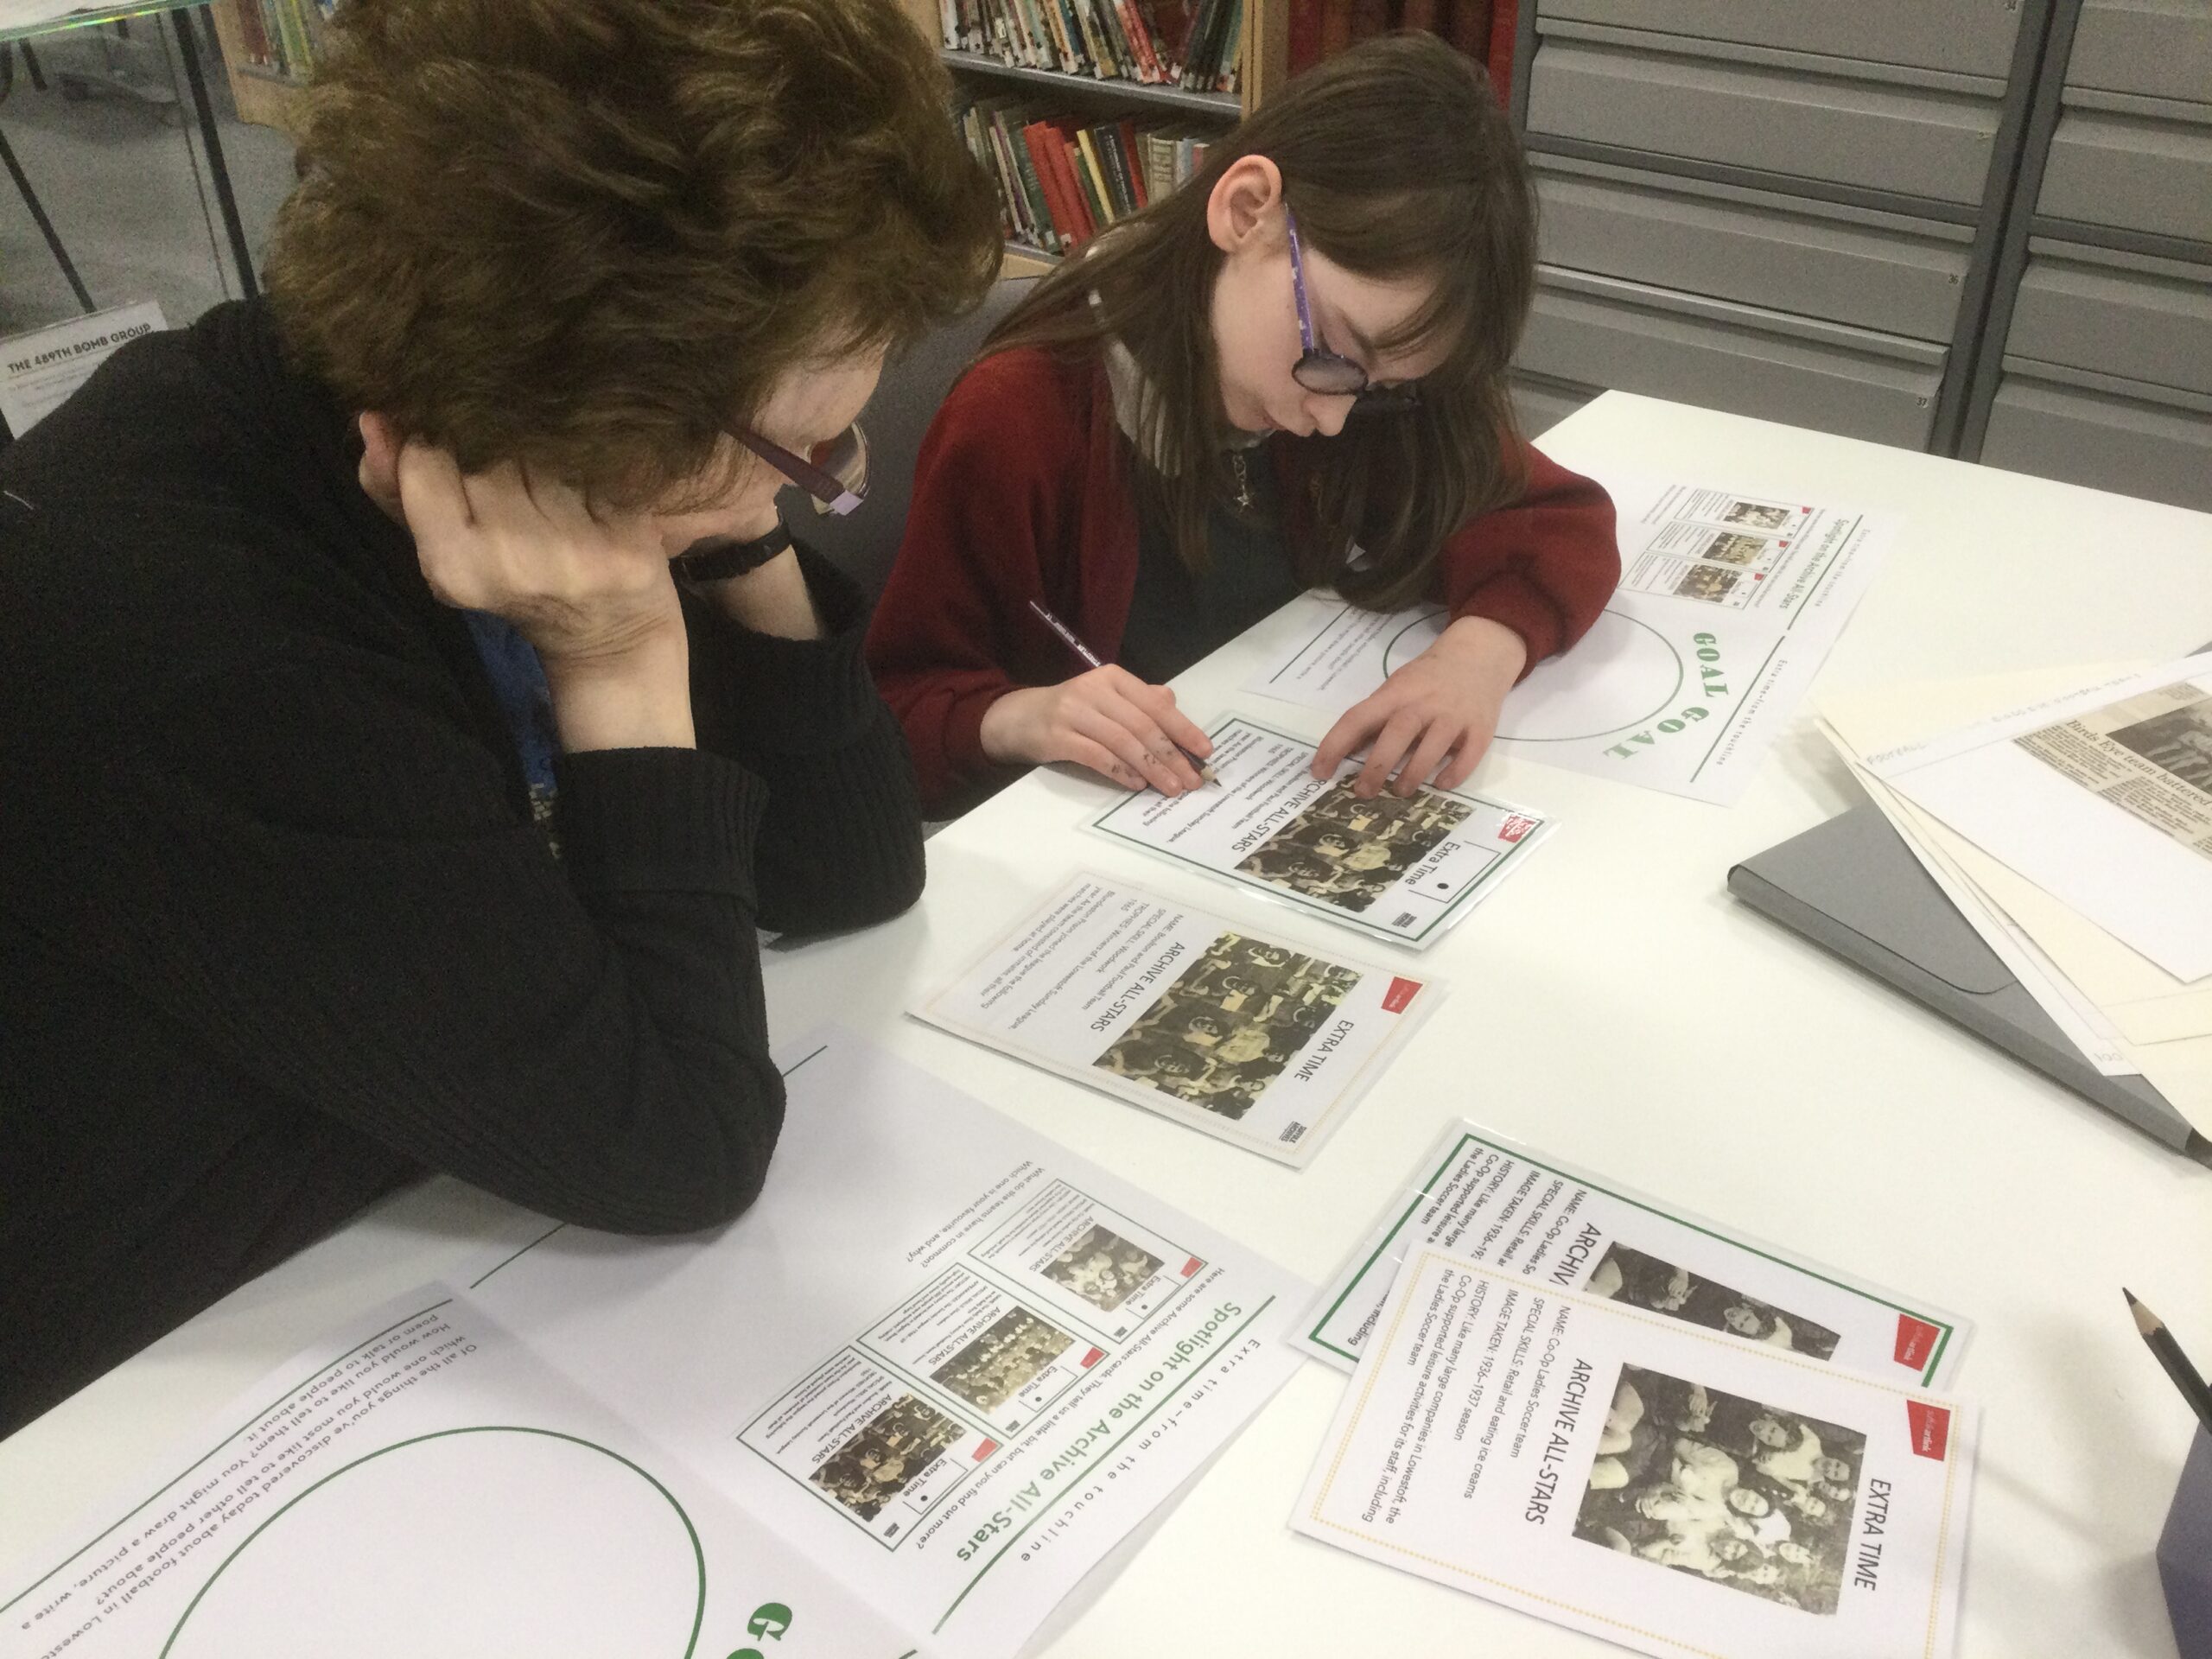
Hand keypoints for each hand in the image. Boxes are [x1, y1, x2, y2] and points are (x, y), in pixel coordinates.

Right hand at [367, 415, 692, 751]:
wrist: (610, 635)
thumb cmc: (516, 581)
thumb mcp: (444, 545)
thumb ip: (394, 486)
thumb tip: (372, 419)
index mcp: (455, 567)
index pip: (426, 460)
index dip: (437, 441)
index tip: (457, 454)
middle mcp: (515, 562)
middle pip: (486, 453)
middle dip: (493, 449)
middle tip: (514, 475)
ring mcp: (577, 557)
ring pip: (541, 454)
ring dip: (542, 454)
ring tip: (551, 484)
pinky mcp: (629, 549)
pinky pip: (598, 472)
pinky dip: (591, 471)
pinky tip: (592, 494)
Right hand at [978, 664, 1211, 794]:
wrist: (1017, 718)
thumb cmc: (1070, 711)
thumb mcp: (1105, 699)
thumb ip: (1139, 701)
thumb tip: (1172, 702)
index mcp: (1113, 678)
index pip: (1155, 704)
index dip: (1183, 728)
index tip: (1205, 751)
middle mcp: (1094, 690)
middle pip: (1142, 725)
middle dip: (1172, 755)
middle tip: (1191, 780)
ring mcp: (1074, 712)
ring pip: (1123, 742)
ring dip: (1152, 768)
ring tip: (1170, 787)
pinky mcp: (1057, 737)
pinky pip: (1096, 756)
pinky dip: (1120, 771)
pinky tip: (1137, 785)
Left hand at [1313, 615, 1526, 797]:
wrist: (1479, 654)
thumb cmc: (1428, 677)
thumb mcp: (1397, 688)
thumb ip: (1376, 717)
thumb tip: (1347, 752)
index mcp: (1396, 693)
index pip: (1358, 718)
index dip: (1335, 745)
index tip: (1319, 772)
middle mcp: (1424, 704)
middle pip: (1396, 734)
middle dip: (1376, 767)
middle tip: (1363, 792)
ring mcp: (1454, 716)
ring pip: (1432, 748)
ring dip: (1412, 775)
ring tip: (1400, 791)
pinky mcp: (1481, 729)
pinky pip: (1468, 756)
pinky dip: (1454, 773)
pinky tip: (1441, 784)